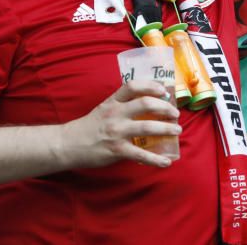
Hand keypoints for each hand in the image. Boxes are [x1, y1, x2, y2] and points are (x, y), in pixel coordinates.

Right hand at [56, 80, 180, 168]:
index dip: (151, 85)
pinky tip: (166, 162)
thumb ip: (122, 105)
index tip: (163, 90)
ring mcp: (117, 132)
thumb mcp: (104, 108)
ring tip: (177, 131)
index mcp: (113, 101)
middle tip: (175, 114)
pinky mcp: (117, 150)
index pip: (133, 86)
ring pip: (147, 127)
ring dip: (166, 129)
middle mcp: (116, 113)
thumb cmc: (90, 127)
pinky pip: (141, 155)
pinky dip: (156, 159)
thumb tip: (148, 104)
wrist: (69, 144)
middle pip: (146, 104)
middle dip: (165, 108)